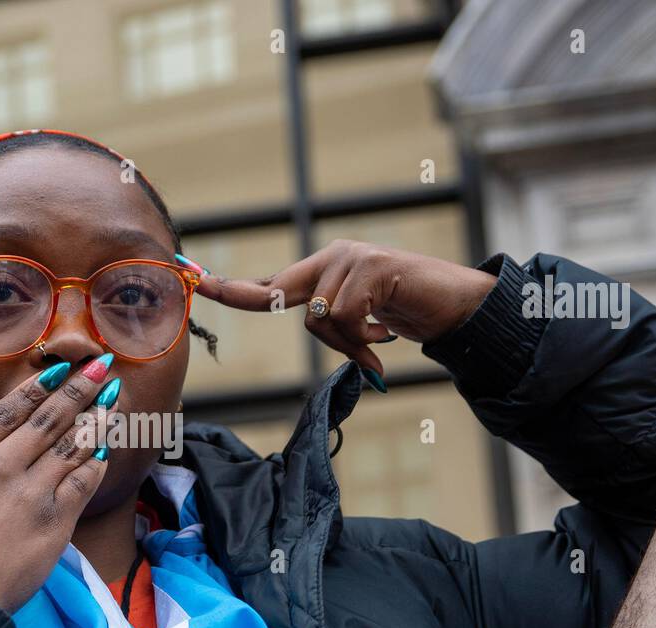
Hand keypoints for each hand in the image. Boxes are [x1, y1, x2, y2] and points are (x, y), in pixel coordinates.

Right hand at [0, 359, 115, 613]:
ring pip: (72, 446)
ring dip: (96, 419)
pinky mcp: (53, 525)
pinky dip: (96, 464)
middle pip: (47, 419)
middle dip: (79, 389)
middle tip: (102, 367)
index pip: (6, 411)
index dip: (37, 388)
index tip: (59, 371)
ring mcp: (29, 494)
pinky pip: (83, 484)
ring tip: (114, 398)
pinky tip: (107, 450)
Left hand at [192, 239, 496, 378]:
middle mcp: (333, 257)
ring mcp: (351, 258)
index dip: (236, 289)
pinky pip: (344, 316)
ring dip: (348, 342)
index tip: (200, 283)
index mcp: (325, 271)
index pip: (273, 283)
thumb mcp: (359, 322)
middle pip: (282, 294)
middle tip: (236, 296)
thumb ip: (330, 323)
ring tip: (378, 341)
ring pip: (318, 317)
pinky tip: (388, 334)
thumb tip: (310, 321)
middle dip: (257, 302)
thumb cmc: (405, 312)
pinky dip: (364, 338)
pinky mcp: (371, 266)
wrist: (456, 305)